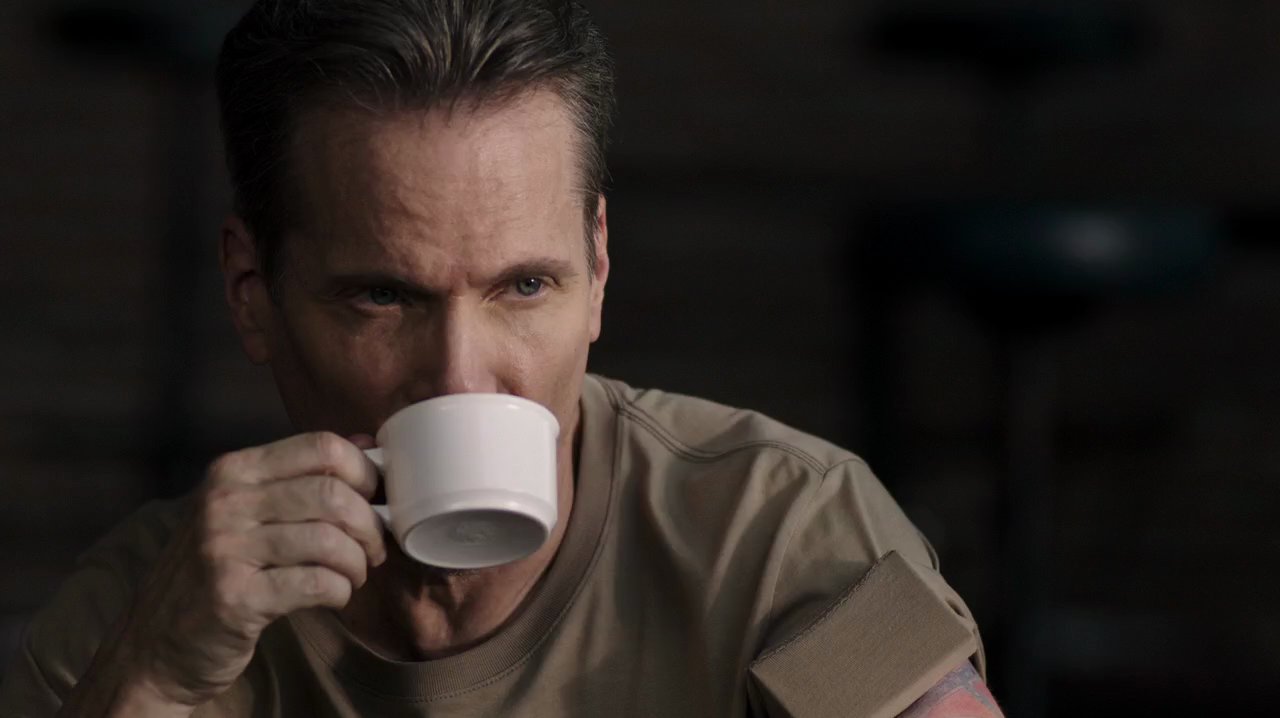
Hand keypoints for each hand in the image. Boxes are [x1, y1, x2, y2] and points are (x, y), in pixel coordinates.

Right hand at [107, 432, 387, 709]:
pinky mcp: (235, 597)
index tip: (377, 499)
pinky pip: (317, 583)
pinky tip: (335, 596)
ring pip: (330, 539)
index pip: (321, 446)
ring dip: (357, 563)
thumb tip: (371, 446)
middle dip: (370, 524)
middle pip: (333, 493)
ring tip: (354, 575)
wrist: (155, 645)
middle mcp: (226, 501)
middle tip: (373, 549)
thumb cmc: (215, 572)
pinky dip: (341, 591)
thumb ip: (303, 478)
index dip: (365, 472)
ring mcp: (226, 548)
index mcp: (234, 470)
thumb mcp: (248, 513)